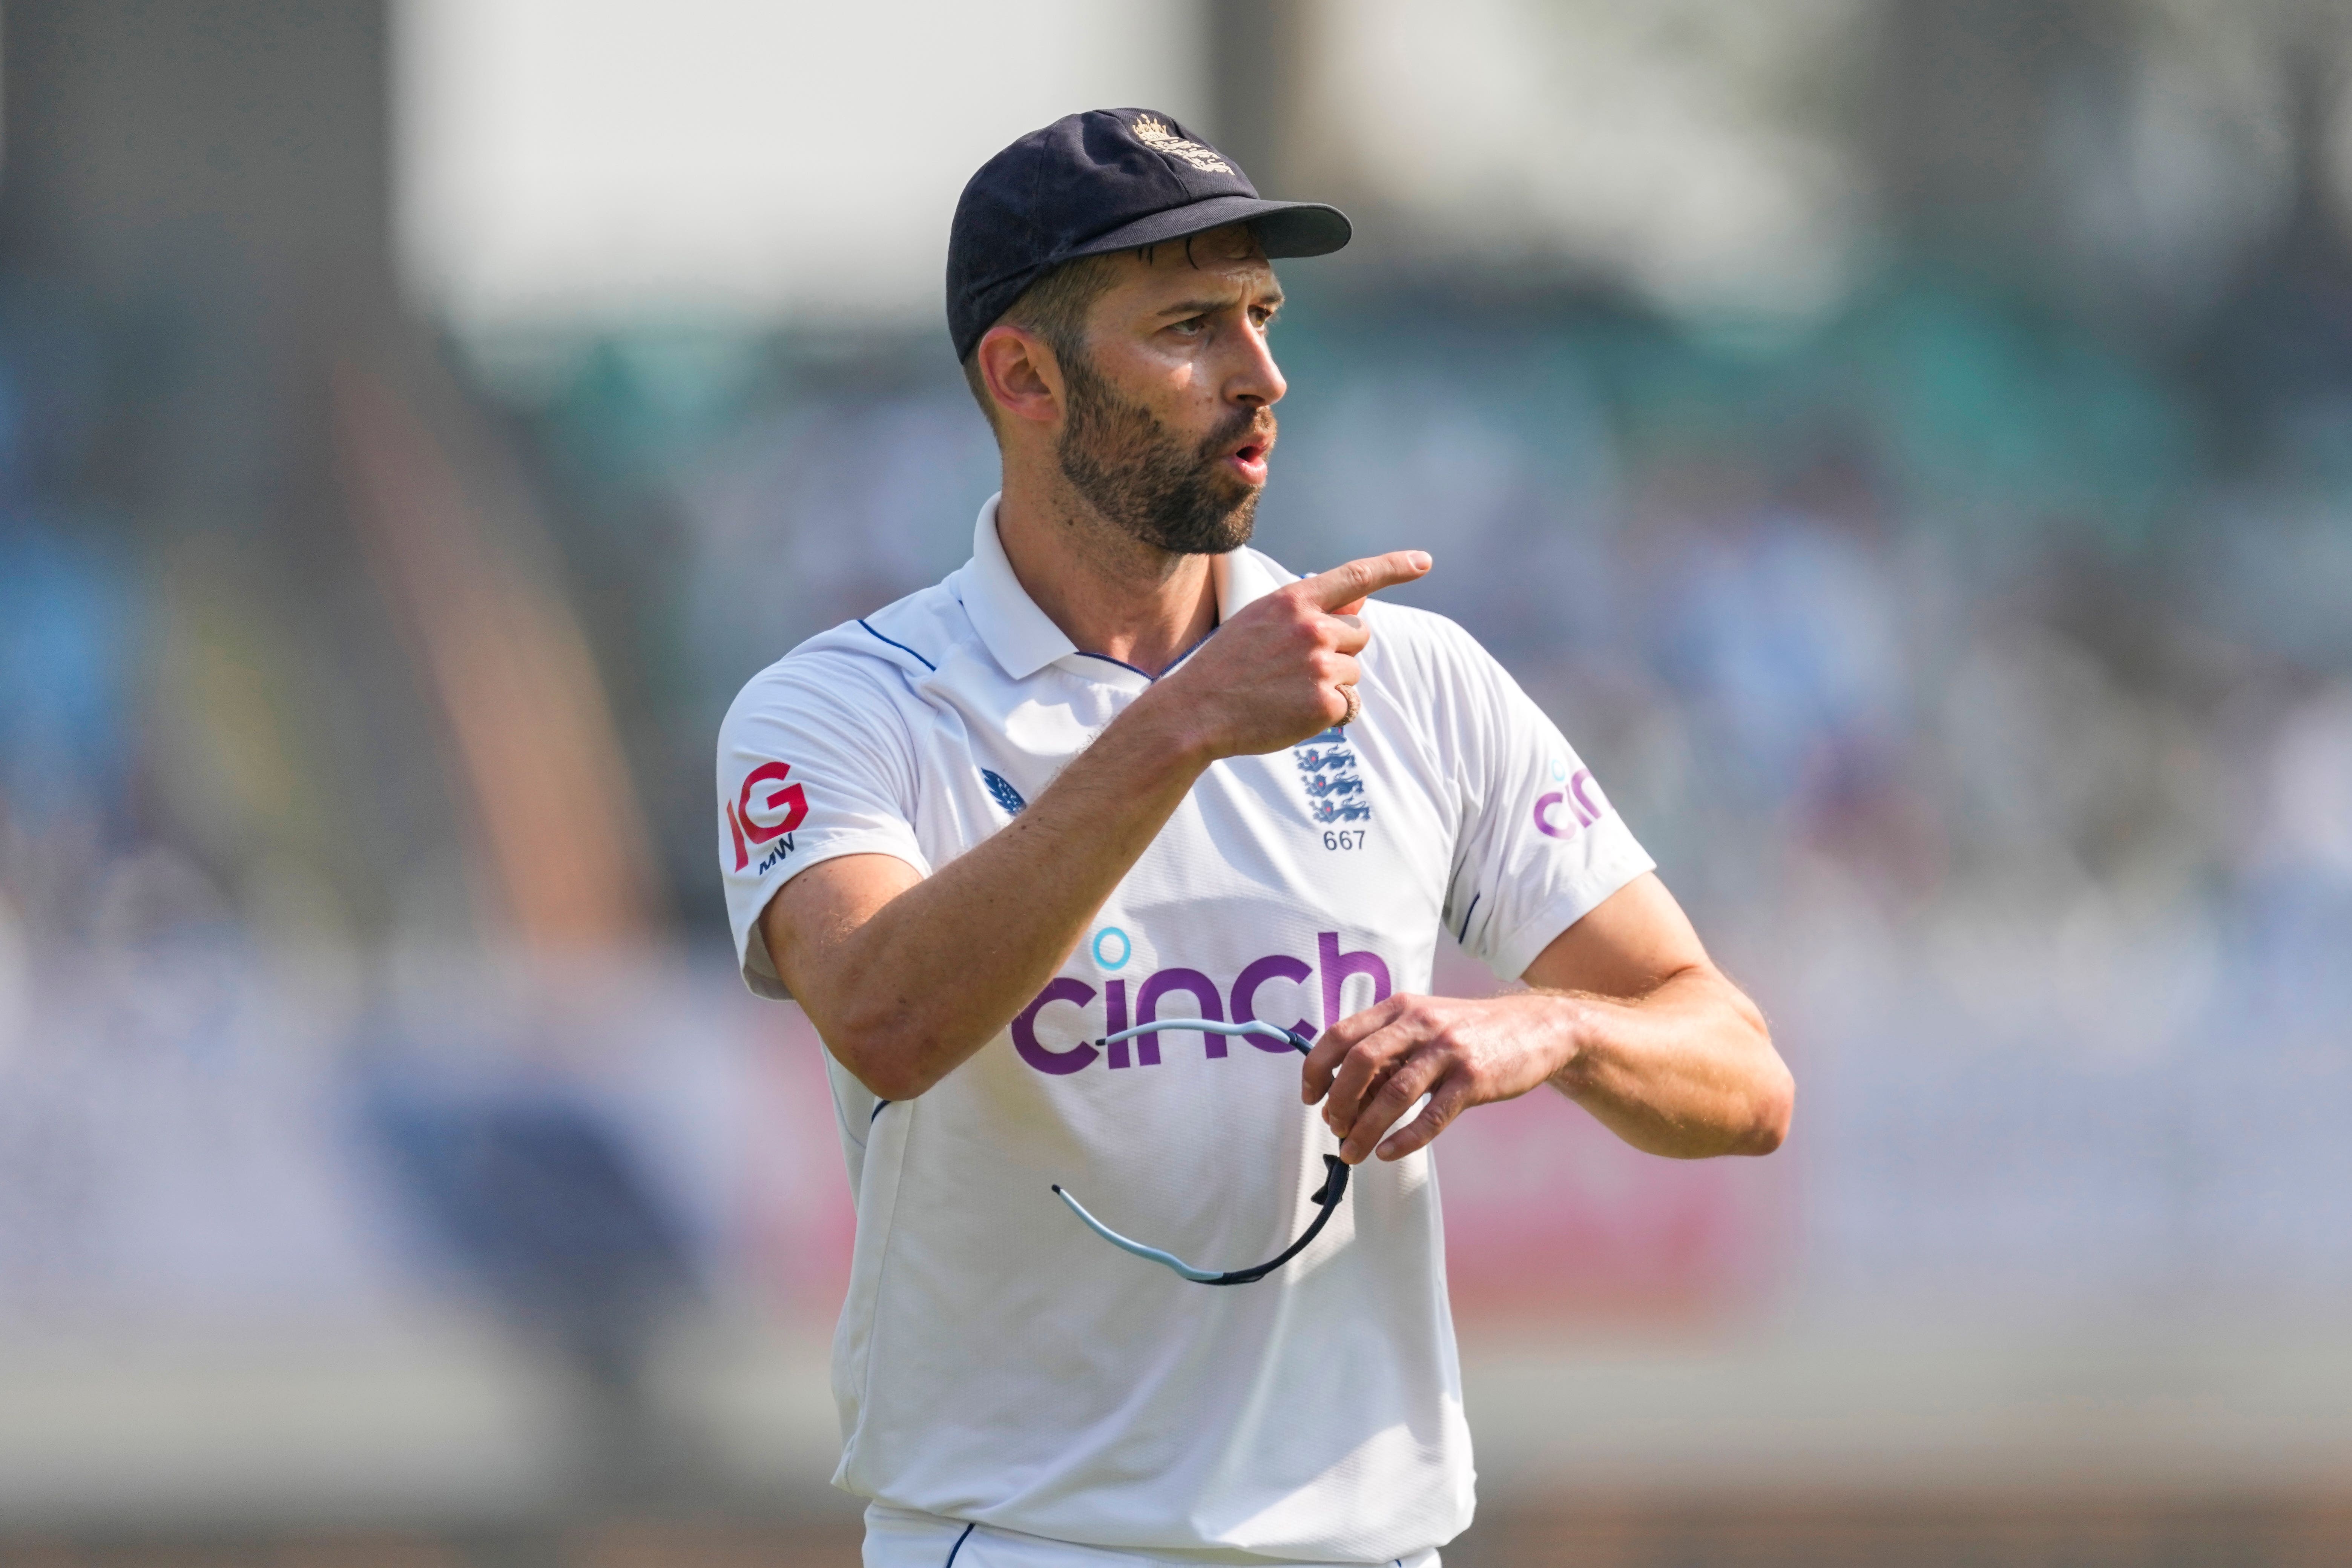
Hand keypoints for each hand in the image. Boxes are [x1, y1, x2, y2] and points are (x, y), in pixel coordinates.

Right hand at [1144, 550, 1430, 759]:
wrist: (1195, 712)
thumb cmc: (1226, 666)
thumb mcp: (1262, 623)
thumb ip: (1312, 611)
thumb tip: (1362, 603)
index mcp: (1294, 600)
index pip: (1355, 577)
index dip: (1394, 567)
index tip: (1424, 562)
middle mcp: (1313, 627)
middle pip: (1359, 636)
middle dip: (1338, 652)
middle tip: (1293, 668)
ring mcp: (1321, 665)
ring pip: (1354, 672)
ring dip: (1331, 685)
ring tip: (1286, 692)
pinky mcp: (1326, 703)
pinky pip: (1350, 705)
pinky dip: (1329, 713)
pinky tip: (1292, 713)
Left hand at [1301, 992, 1578, 1162]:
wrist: (1535, 1028)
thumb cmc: (1468, 1032)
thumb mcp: (1424, 1024)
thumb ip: (1386, 1051)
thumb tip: (1343, 1097)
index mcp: (1400, 1007)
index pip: (1341, 1034)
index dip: (1316, 1068)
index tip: (1311, 1097)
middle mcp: (1420, 1022)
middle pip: (1360, 1062)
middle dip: (1339, 1100)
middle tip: (1334, 1126)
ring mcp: (1448, 1050)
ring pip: (1393, 1093)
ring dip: (1365, 1128)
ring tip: (1353, 1153)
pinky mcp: (1474, 1078)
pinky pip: (1432, 1115)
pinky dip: (1405, 1138)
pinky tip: (1388, 1152)